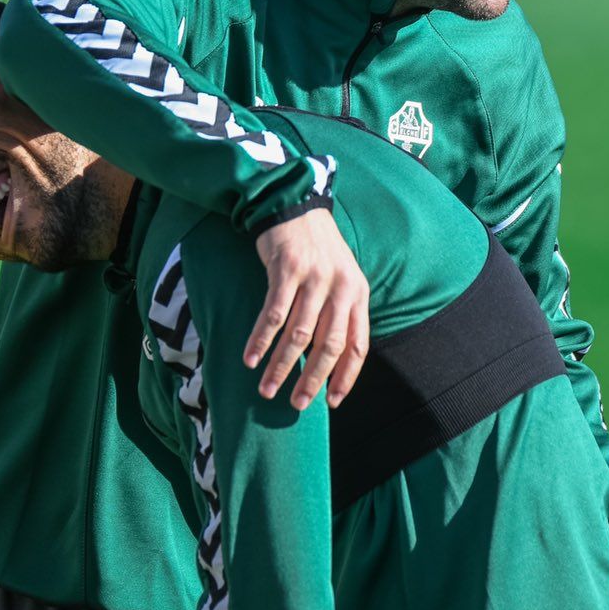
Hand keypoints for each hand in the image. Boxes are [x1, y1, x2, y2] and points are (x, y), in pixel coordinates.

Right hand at [246, 209, 369, 410]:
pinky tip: (250, 358)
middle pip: (329, 345)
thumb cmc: (316, 249)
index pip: (358, 345)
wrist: (295, 206)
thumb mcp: (340, 278)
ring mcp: (314, 278)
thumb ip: (339, 313)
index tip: (331, 401)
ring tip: (267, 388)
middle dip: (312, 379)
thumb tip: (328, 361)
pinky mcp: (287, 270)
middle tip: (297, 404)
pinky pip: (274, 314)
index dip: (346, 376)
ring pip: (299, 334)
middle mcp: (341, 288)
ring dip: (281, 365)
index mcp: (358, 294)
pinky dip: (261, 339)